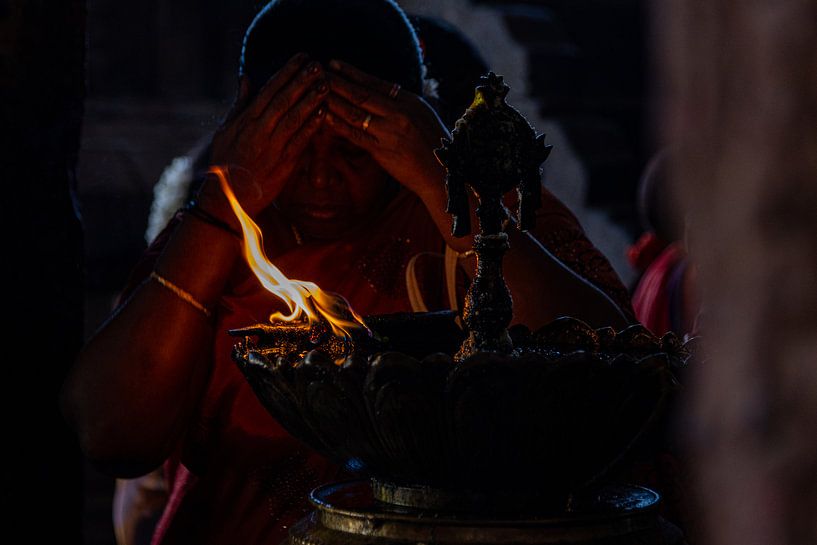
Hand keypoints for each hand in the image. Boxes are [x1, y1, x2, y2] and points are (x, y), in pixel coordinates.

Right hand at [201, 53, 329, 216]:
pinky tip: (324, 112)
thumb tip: (246, 78)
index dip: (287, 73)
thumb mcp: (225, 130)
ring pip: (294, 118)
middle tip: (318, 65)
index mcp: (245, 121)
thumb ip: (239, 104)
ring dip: (311, 100)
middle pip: (284, 101)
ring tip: (326, 84)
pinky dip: (312, 126)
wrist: (229, 199)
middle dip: (302, 81)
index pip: (269, 90)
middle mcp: (259, 132)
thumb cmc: (226, 162)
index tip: (301, 58)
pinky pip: (300, 141)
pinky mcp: (284, 165)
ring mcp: (272, 148)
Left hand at [324, 59, 450, 200]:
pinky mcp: (383, 151)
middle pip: (362, 94)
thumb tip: (383, 92)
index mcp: (410, 101)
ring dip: (333, 101)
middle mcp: (400, 113)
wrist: (444, 173)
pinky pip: (355, 134)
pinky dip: (338, 124)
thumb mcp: (423, 116)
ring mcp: (390, 132)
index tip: (335, 63)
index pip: (376, 83)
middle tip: (317, 73)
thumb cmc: (433, 145)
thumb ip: (402, 104)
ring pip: (355, 112)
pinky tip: (324, 117)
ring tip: (316, 92)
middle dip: (337, 82)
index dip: (353, 72)